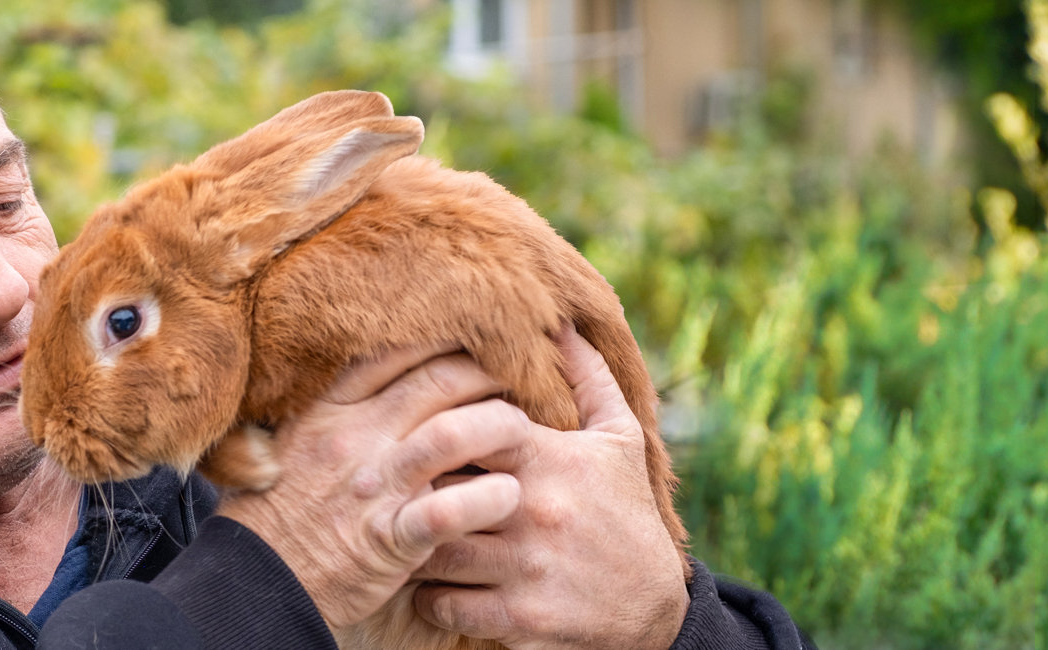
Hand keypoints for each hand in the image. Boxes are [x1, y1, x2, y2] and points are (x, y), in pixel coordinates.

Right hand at [216, 349, 535, 627]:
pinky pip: (452, 511)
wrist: (257, 581)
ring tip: (523, 433)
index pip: (397, 349)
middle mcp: (355, 436)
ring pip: (455, 433)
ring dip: (502, 427)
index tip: (478, 339)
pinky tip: (509, 495)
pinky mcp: (390, 537)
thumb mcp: (292, 441)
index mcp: (330, 409)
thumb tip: (374, 373)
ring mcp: (374, 486)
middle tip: (522, 380)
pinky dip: (490, 499)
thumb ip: (333, 408)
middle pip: (440, 378)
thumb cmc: (278, 512)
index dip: (447, 338)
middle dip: (490, 373)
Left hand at [412, 328, 689, 649]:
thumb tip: (561, 319)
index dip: (434, 425)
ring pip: (431, 547)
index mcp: (551, 460)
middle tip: (390, 484)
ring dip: (408, 542)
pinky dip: (426, 596)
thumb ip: (588, 378)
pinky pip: (444, 605)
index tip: (418, 433)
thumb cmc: (628, 514)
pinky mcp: (519, 619)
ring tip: (400, 531)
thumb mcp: (621, 440)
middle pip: (438, 484)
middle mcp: (535, 512)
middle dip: (409, 485)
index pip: (469, 424)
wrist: (657, 611)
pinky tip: (427, 582)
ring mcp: (526, 569)